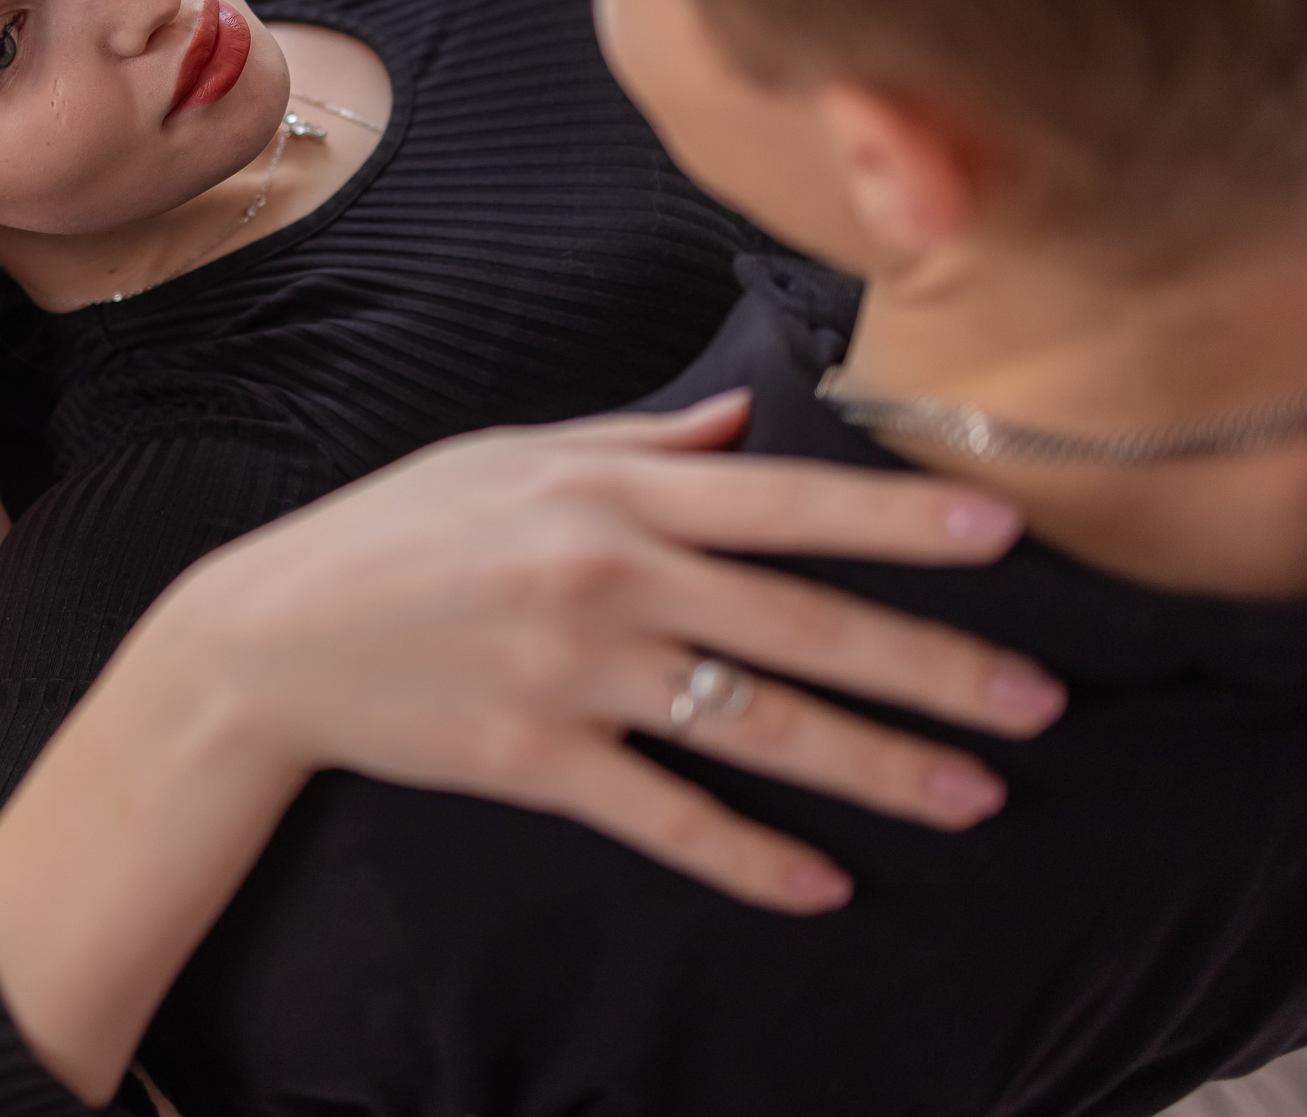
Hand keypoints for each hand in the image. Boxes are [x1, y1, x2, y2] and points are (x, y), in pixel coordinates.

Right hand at [0, 389, 1065, 1100]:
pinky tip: (824, 889)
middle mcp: (605, 578)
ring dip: (875, 769)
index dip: (895, 523)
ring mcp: (575, 675)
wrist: (267, 637)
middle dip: (930, 668)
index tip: (1003, 540)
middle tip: (1039, 705)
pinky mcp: (538, 762)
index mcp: (605, 491)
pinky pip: (668, 818)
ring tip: (972, 799)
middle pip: (799, 626)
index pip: (780, 502)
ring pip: (756, 728)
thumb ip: (635, 438)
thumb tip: (742, 417)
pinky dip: (751, 860)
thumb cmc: (389, 532)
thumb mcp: (503, 453)